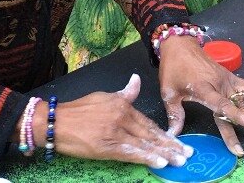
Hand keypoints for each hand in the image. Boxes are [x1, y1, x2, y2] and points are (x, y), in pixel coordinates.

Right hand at [26, 74, 192, 167]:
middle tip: (187, 154)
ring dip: (165, 153)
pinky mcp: (107, 146)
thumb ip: (124, 93)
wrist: (55, 121)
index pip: (148, 122)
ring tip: (179, 161)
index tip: (179, 142)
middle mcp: (122, 117)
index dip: (164, 133)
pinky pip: (131, 153)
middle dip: (171, 145)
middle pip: (151, 133)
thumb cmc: (77, 110)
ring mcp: (116, 131)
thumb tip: (137, 81)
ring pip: (145, 144)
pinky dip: (147, 157)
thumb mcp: (104, 96)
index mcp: (122, 104)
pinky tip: (160, 162)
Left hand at [158, 36, 243, 156]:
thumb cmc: (173, 68)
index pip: (222, 104)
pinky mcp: (230, 77)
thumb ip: (174, 113)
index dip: (236, 115)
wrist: (180, 45)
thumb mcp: (168, 91)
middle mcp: (218, 85)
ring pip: (243, 100)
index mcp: (204, 89)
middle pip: (234, 107)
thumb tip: (174, 134)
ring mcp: (226, 80)